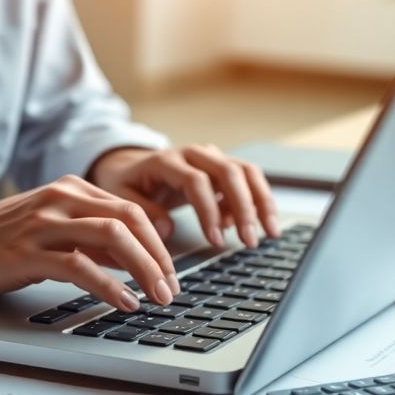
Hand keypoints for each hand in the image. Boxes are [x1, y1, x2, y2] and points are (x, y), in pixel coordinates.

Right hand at [0, 175, 180, 310]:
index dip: (160, 243)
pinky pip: (80, 266)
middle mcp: (62, 199)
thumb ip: (94, 239)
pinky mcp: (28, 253)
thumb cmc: (4, 238)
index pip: (133, 210)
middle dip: (160, 257)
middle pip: (131, 220)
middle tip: (172, 288)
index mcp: (73, 189)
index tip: (170, 273)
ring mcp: (45, 224)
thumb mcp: (56, 228)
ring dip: (144, 269)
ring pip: (112, 237)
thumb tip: (137, 259)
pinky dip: (110, 286)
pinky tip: (124, 301)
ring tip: (157, 296)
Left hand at [89, 145, 279, 248]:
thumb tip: (167, 229)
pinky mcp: (222, 167)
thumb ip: (144, 212)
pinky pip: (248, 179)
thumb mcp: (123, 198)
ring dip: (262, 202)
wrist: (131, 165)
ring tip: (271, 232)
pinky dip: (258, 200)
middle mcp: (194, 154)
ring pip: (246, 172)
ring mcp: (212, 157)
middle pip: (229, 172)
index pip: (196, 181)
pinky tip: (256, 226)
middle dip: (244, 208)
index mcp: (167, 161)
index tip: (215, 241)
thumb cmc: (127, 184)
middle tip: (250, 240)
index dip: (208, 212)